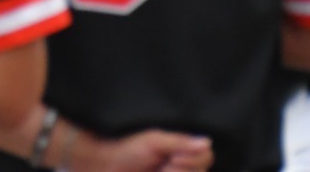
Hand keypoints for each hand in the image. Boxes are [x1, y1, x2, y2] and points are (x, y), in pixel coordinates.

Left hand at [66, 128, 212, 171]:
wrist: (103, 164)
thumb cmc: (127, 148)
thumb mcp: (154, 141)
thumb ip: (180, 142)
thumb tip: (207, 141)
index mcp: (182, 149)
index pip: (207, 156)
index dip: (193, 160)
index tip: (172, 158)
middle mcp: (182, 164)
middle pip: (202, 171)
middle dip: (181, 170)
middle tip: (161, 167)